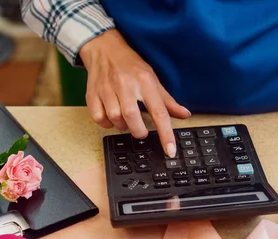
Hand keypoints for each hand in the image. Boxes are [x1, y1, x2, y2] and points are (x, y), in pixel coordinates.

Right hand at [79, 29, 190, 156]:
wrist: (104, 48)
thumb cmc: (131, 66)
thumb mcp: (153, 79)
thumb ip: (168, 101)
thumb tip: (185, 115)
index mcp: (145, 81)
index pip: (159, 112)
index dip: (166, 134)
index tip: (170, 151)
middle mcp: (125, 84)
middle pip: (132, 117)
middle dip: (139, 131)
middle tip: (141, 131)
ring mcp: (107, 89)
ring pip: (114, 118)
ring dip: (123, 126)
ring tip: (127, 121)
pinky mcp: (92, 94)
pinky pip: (99, 118)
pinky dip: (106, 123)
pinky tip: (112, 118)